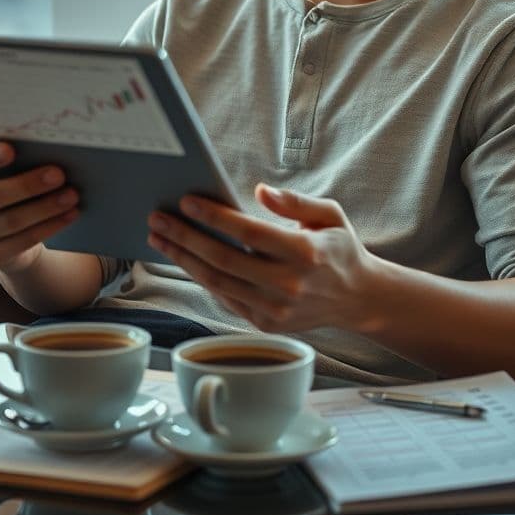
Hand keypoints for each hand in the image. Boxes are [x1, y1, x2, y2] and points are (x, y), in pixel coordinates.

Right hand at [0, 143, 79, 274]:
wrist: (8, 229)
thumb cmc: (8, 182)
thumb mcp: (4, 168)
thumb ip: (15, 155)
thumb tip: (48, 144)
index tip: (10, 149)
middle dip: (27, 185)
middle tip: (59, 174)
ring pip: (11, 221)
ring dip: (45, 207)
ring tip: (72, 195)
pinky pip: (23, 241)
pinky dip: (50, 226)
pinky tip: (71, 214)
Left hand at [147, 184, 375, 333]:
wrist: (357, 299)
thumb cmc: (339, 248)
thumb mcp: (329, 215)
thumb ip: (295, 202)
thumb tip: (260, 191)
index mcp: (305, 253)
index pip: (249, 233)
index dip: (215, 217)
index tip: (187, 200)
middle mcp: (289, 285)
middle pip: (224, 259)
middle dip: (185, 237)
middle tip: (157, 218)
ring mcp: (276, 309)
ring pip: (218, 282)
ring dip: (183, 259)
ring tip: (159, 238)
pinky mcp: (267, 323)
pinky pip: (225, 298)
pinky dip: (201, 277)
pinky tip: (183, 258)